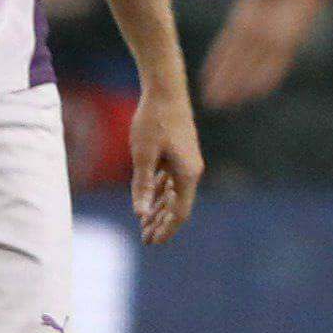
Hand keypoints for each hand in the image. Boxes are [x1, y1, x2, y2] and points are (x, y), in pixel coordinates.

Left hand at [129, 79, 203, 244]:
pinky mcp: (180, 153)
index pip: (180, 212)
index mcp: (187, 174)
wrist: (166, 89)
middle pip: (179, 206)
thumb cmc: (153, 120)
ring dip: (161, 209)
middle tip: (145, 239)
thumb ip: (142, 186)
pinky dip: (162, 192)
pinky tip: (150, 199)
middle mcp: (192, 170)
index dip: (166, 229)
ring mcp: (187, 161)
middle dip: (162, 223)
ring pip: (175, 194)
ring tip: (145, 223)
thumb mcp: (143, 155)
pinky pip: (172, 180)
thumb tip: (141, 214)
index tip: (152, 242)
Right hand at [193, 0, 330, 109]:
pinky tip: (255, 95)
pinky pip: (275, 66)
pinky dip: (265, 80)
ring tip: (227, 106)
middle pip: (236, 65)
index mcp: (242, 19)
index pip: (225, 49)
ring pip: (252, 70)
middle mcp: (255, 34)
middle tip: (210, 103)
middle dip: (223, 84)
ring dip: (240, 88)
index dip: (215, 66)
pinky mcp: (289, 42)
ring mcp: (272, 39)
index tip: (203, 81)